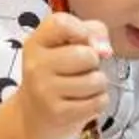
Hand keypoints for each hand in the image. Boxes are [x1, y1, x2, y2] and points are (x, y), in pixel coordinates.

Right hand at [17, 13, 111, 138]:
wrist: (33, 115)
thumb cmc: (57, 73)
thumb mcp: (67, 44)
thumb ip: (92, 32)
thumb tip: (105, 50)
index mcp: (36, 42)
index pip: (62, 23)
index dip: (84, 30)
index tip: (85, 41)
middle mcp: (36, 65)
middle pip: (88, 55)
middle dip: (94, 63)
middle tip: (81, 70)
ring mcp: (45, 91)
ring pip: (97, 80)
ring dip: (98, 85)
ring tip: (82, 87)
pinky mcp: (58, 114)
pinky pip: (99, 102)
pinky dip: (98, 102)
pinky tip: (82, 103)